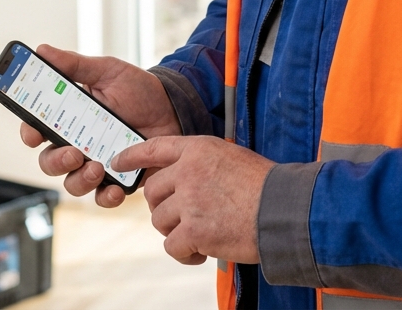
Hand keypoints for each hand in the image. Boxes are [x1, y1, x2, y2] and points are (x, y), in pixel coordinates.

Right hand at [20, 44, 180, 207]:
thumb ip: (76, 66)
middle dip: (55, 161)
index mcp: (69, 117)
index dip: (30, 134)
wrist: (175, 109)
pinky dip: (106, 197)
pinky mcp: (117, 180)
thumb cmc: (139, 90)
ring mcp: (96, 163)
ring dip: (79, 180)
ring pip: (72, 182)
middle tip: (73, 153)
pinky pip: (103, 197)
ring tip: (96, 168)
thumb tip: (43, 51)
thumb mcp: (109, 72)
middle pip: (49, 161)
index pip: (37, 129)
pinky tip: (116, 189)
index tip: (33, 135)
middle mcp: (77, 143)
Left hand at [111, 135, 274, 264]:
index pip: (155, 148)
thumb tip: (182, 184)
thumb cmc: (266, 187)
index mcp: (199, 150)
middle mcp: (189, 172)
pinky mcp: (194, 230)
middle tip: (182, 219)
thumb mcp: (232, 159)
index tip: (117, 162)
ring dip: (175, 232)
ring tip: (200, 237)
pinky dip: (185, 254)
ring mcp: (190, 201)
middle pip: (152, 192)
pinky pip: (172, 245)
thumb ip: (203, 165)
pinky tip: (202, 253)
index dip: (132, 155)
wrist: (285, 210)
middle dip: (162, 208)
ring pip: (160, 221)